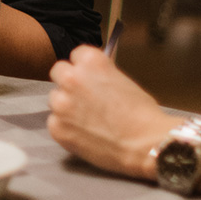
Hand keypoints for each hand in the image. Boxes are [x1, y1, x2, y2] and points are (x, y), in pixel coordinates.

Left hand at [47, 46, 176, 180]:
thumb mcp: (122, 80)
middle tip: (85, 98)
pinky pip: (55, 122)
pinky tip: (85, 133)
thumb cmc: (142, 114)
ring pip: (55, 98)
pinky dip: (66, 127)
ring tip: (88, 119)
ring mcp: (61, 103)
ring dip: (66, 105)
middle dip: (70, 82)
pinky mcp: (57, 127)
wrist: (146, 144)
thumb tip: (91, 76)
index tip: (90, 77)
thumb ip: (100, 74)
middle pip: (59, 72)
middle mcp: (71, 78)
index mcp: (90, 61)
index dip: (85, 68)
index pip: (77, 55)